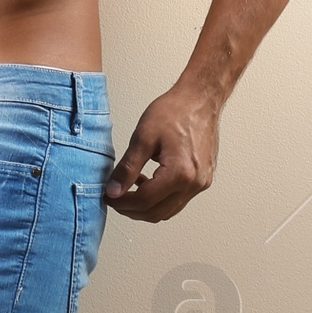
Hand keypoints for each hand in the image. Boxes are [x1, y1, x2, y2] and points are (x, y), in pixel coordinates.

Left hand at [105, 86, 218, 221]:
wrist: (200, 99)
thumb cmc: (175, 111)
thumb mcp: (143, 138)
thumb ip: (127, 168)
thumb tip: (113, 191)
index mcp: (180, 173)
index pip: (145, 202)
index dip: (122, 203)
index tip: (108, 197)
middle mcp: (194, 183)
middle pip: (156, 213)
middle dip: (132, 210)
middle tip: (114, 198)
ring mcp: (201, 183)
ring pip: (168, 211)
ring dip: (146, 207)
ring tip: (128, 190)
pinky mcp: (203, 179)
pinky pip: (178, 200)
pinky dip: (160, 198)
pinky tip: (147, 183)